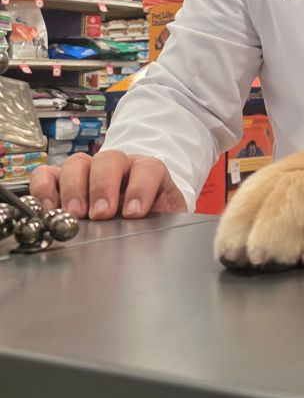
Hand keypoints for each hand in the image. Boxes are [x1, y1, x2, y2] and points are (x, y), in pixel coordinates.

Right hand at [29, 149, 188, 219]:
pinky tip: (48, 208)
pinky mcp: (62, 181)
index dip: (140, 188)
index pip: (148, 169)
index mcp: (148, 172)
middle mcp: (119, 166)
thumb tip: (164, 237)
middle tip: (100, 214)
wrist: (140, 216)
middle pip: (109, 160)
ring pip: (77, 163)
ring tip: (73, 214)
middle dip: (104, 186)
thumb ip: (165, 223)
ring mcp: (89, 170)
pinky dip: (44, 187)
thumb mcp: (165, 220)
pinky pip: (47, 174)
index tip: (133, 214)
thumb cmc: (152, 216)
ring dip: (74, 188)